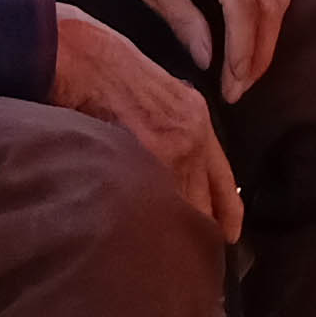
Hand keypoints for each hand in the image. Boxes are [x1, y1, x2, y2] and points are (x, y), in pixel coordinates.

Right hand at [51, 1, 241, 240]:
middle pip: (205, 201)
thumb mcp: (157, 94)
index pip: (224, 179)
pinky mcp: (143, 158)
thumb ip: (171, 127)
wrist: (86, 56)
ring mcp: (169, 150)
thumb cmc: (110, 70)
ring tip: (165, 259)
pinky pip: (153, 202)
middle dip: (200, 231)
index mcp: (197, 120)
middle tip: (195, 260)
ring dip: (174, 233)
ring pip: (181, 207)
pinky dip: (149, 222)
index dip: (227, 212)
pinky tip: (141, 239)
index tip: (229, 237)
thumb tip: (168, 162)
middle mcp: (192, 138)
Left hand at [87, 0, 287, 100]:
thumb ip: (184, 22)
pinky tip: (254, 48)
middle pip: (266, 6)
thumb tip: (209, 61)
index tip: (232, 83)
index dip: (241, 49)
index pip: (241, 5)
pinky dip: (268, 22)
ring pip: (276, 1)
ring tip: (246, 77)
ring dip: (266, 43)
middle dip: (256, 55)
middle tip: (238, 90)